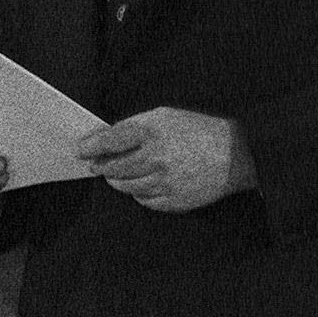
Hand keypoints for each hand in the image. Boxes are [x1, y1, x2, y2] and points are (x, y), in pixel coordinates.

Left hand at [76, 107, 255, 212]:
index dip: (91, 146)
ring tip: (116, 175)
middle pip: (113, 168)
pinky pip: (143, 201)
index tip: (81, 150)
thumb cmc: (199, 131)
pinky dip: (138, 193)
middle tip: (97, 165)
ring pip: (125, 187)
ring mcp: (164, 182)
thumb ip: (136, 126)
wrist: (236, 155)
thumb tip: (106, 139)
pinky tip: (142, 184)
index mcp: (153, 130)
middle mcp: (156, 157)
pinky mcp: (173, 201)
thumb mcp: (167, 116)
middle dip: (101, 166)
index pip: (111, 140)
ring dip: (117, 181)